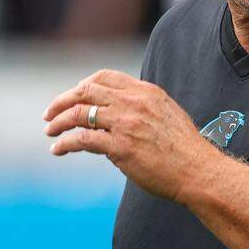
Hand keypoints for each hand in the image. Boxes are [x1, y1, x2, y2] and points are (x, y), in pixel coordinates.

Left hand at [42, 69, 219, 203]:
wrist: (198, 171)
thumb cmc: (185, 149)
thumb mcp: (167, 114)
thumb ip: (144, 107)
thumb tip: (120, 112)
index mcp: (146, 91)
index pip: (105, 77)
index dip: (83, 85)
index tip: (73, 97)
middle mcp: (134, 102)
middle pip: (87, 91)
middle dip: (63, 101)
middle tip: (50, 114)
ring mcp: (126, 123)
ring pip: (79, 113)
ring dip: (59, 122)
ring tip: (50, 131)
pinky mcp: (120, 147)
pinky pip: (82, 139)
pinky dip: (65, 143)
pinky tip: (58, 149)